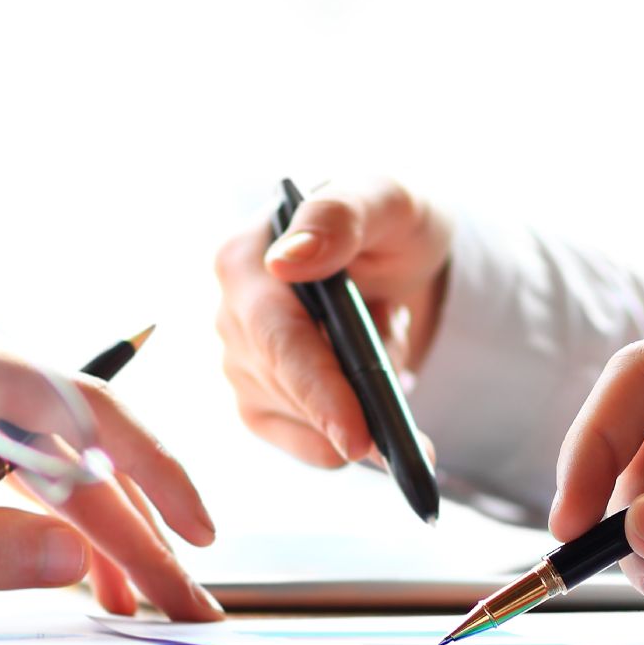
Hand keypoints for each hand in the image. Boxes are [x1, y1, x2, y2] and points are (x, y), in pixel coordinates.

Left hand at [0, 323, 224, 620]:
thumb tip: (76, 559)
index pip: (80, 413)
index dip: (148, 473)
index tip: (192, 536)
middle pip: (89, 446)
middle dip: (142, 528)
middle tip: (187, 602)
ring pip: (74, 468)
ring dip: (116, 536)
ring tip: (150, 608)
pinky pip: (42, 482)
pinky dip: (74, 532)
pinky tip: (100, 584)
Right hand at [214, 178, 452, 465]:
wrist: (404, 259)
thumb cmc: (393, 221)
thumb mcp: (387, 198)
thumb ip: (340, 215)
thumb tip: (287, 260)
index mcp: (245, 257)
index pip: (275, 337)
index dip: (317, 389)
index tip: (357, 436)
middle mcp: (232, 313)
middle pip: (289, 389)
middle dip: (355, 408)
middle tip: (412, 427)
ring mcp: (242, 362)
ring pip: (302, 422)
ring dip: (360, 407)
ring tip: (390, 344)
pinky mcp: (261, 401)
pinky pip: (305, 446)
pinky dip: (347, 440)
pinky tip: (375, 404)